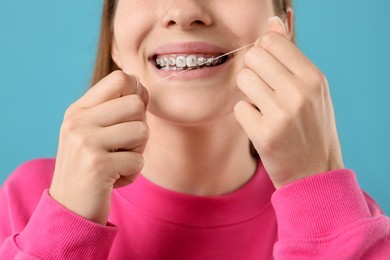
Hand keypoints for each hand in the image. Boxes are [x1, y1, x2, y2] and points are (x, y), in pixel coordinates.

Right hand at [49, 71, 148, 223]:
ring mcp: (85, 142)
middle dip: (140, 128)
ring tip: (118, 162)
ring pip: (142, 131)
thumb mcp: (92, 132)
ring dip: (138, 152)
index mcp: (79, 110)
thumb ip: (112, 109)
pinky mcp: (97, 165)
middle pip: (136, 104)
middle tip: (125, 146)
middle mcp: (78, 121)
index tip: (133, 115)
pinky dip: (132, 173)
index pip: (120, 79)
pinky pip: (139, 160)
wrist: (69, 207)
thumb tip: (140, 85)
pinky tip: (114, 178)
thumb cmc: (90, 167)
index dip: (137, 93)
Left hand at [234, 17, 343, 188]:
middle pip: (253, 57)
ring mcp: (280, 114)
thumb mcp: (312, 90)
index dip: (264, 52)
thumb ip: (290, 57)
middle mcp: (299, 92)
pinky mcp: (263, 134)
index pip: (272, 42)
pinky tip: (261, 125)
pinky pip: (239, 107)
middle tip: (265, 90)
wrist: (315, 173)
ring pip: (243, 79)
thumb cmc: (311, 127)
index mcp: (313, 78)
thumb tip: (272, 24)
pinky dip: (246, 115)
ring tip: (264, 107)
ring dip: (249, 92)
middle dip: (254, 71)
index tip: (268, 66)